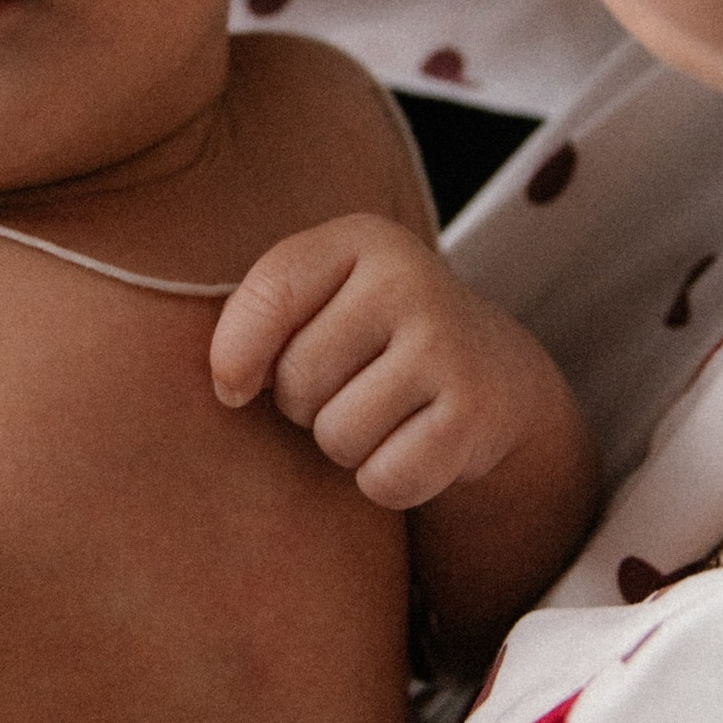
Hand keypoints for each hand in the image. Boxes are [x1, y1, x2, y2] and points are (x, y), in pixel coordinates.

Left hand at [213, 213, 571, 509]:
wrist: (491, 370)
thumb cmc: (373, 338)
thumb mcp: (321, 299)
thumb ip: (260, 319)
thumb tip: (231, 386)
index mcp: (361, 240)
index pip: (270, 294)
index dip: (234, 355)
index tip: (237, 386)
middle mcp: (409, 280)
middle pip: (298, 380)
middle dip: (304, 406)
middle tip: (347, 390)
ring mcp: (448, 345)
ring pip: (338, 435)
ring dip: (346, 446)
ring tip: (381, 415)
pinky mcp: (474, 413)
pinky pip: (385, 478)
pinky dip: (387, 481)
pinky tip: (413, 445)